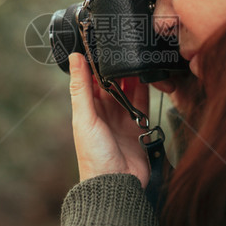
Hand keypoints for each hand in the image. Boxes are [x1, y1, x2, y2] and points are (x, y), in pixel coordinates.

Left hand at [68, 53, 150, 186]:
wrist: (117, 184)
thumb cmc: (94, 157)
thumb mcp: (85, 118)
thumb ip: (81, 88)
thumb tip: (75, 57)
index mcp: (87, 108)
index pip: (91, 78)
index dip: (96, 61)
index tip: (102, 42)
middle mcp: (104, 111)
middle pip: (112, 82)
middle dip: (118, 67)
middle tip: (125, 47)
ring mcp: (122, 117)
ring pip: (129, 89)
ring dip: (133, 76)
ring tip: (139, 58)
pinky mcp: (138, 125)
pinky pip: (143, 102)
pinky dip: (146, 90)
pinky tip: (150, 76)